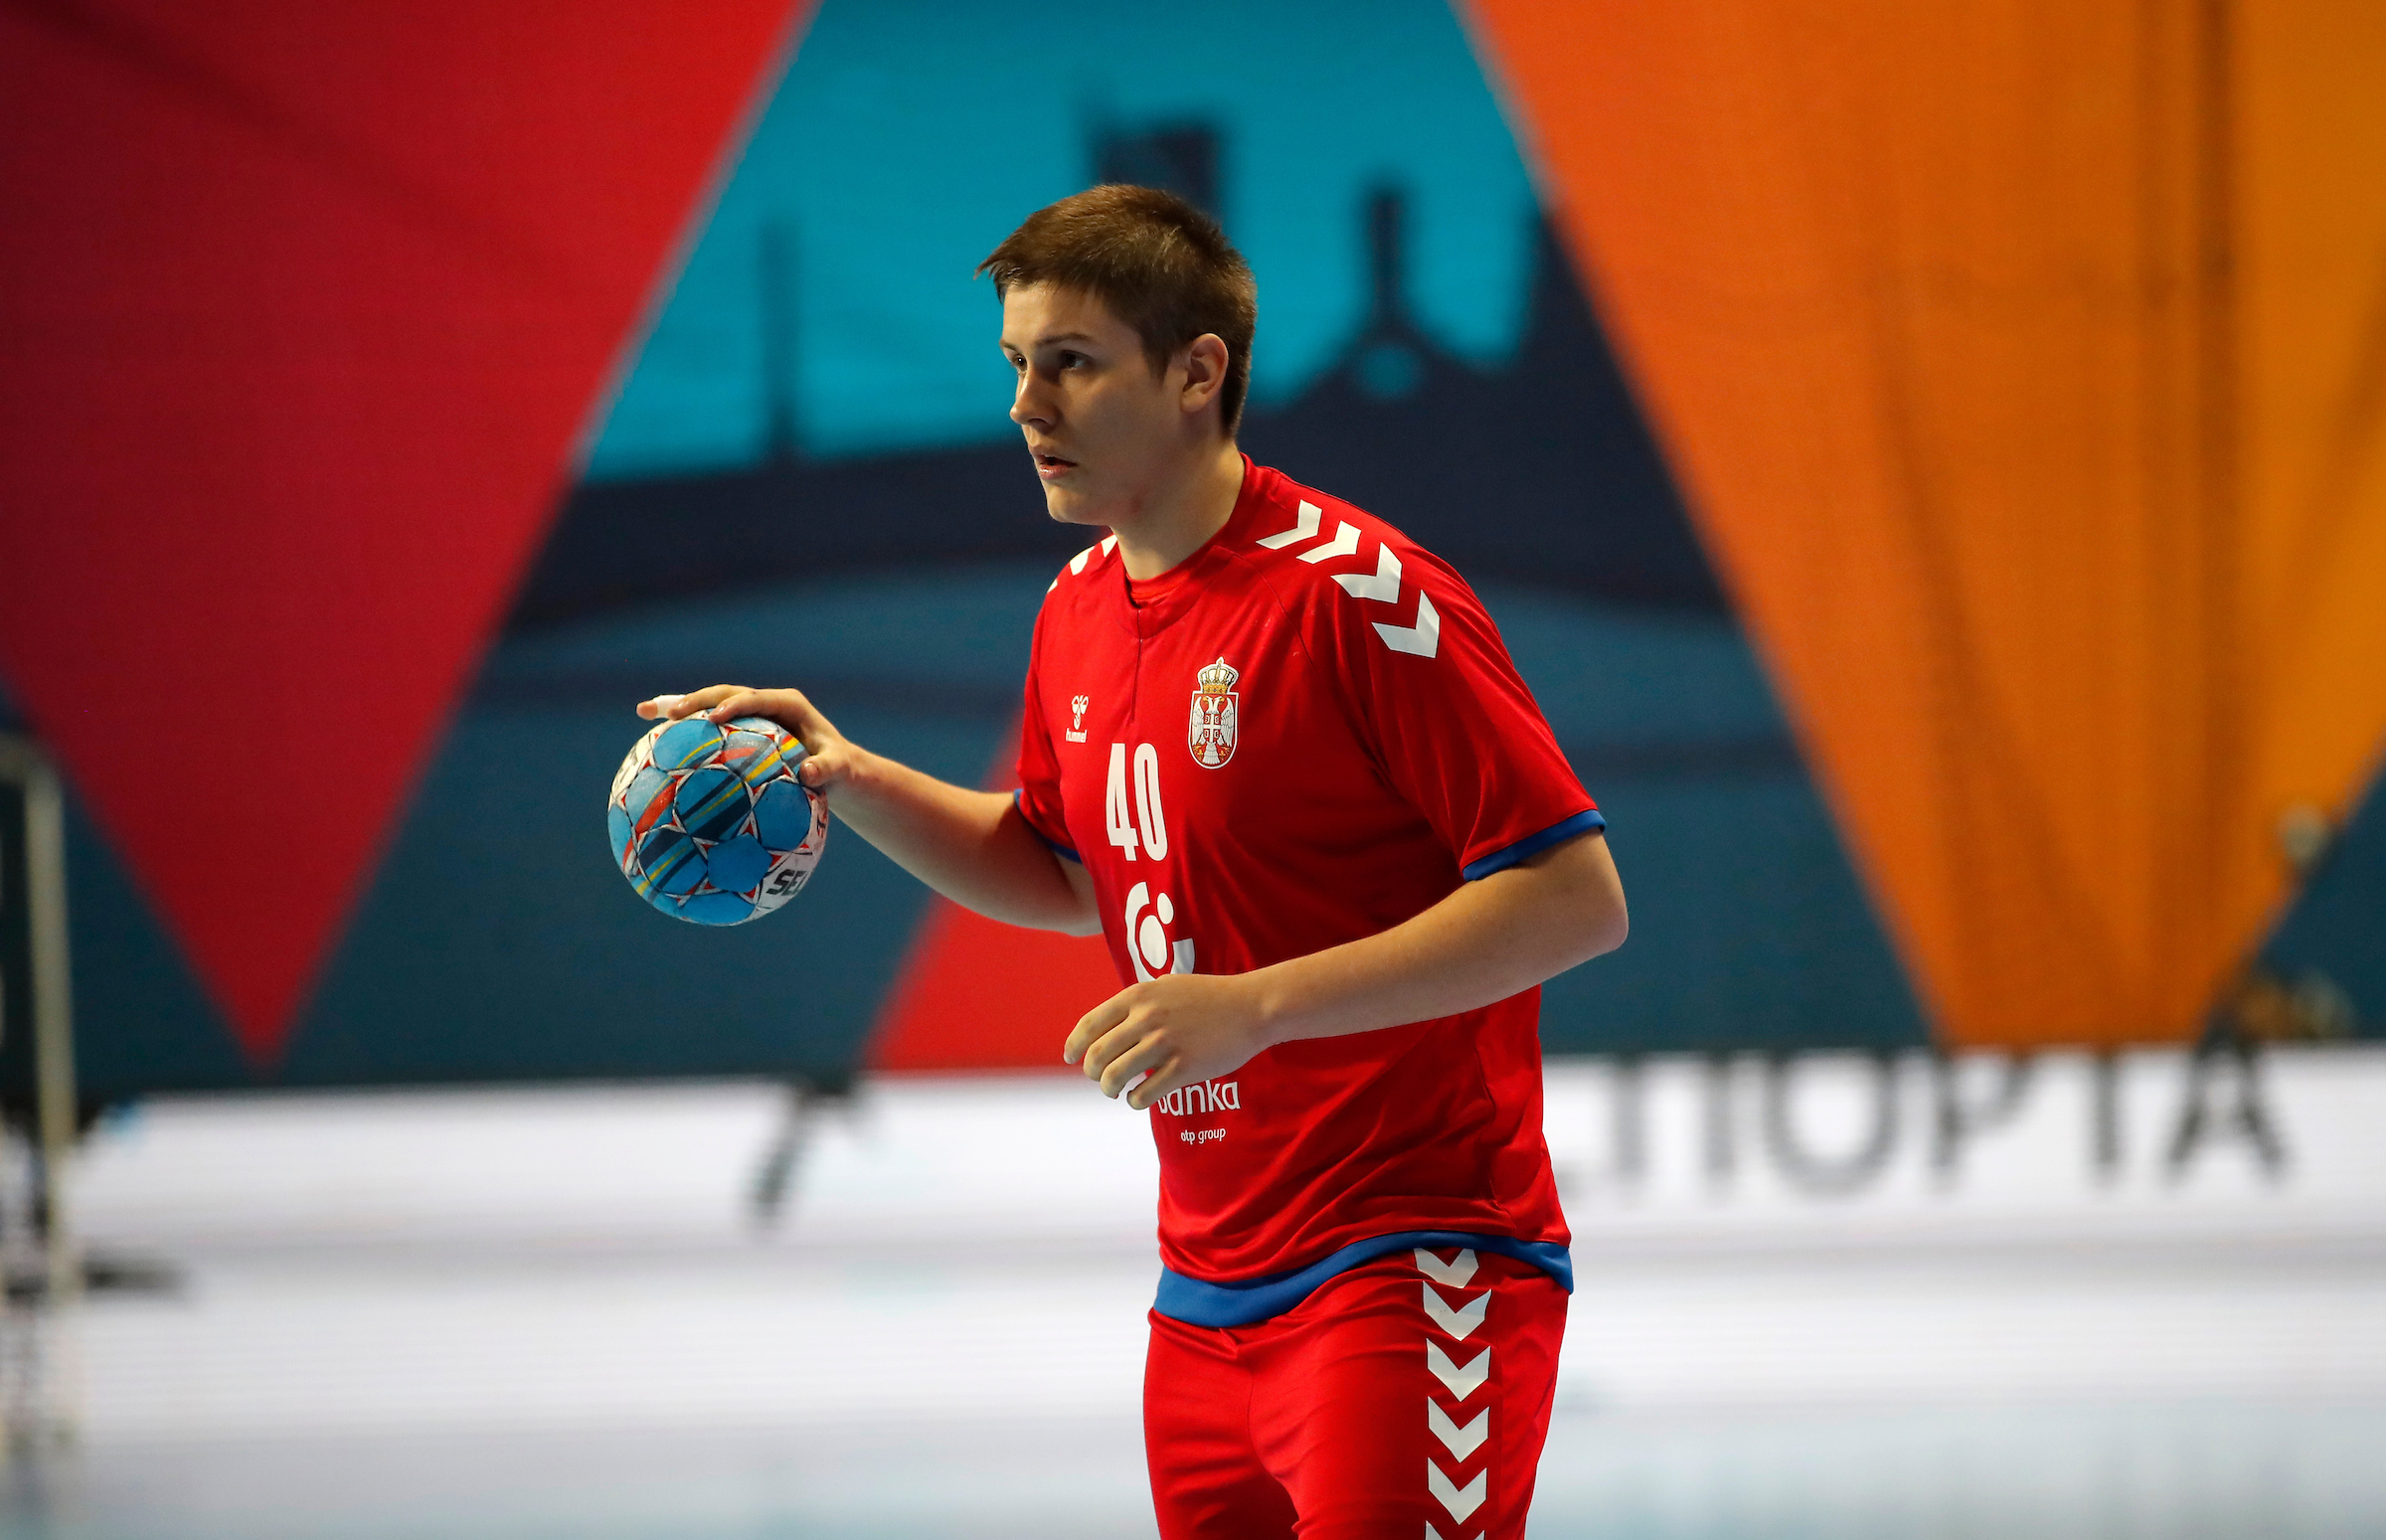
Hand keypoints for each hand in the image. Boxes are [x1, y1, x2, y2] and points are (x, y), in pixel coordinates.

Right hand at [637, 684, 859, 791]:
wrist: (834, 769)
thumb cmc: (838, 769)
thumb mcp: (839, 769)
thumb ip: (827, 768)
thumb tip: (810, 774)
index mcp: (787, 704)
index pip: (756, 698)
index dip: (735, 704)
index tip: (716, 717)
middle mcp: (764, 704)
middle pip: (724, 694)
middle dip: (697, 700)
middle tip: (671, 713)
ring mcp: (748, 715)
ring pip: (709, 706)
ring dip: (678, 707)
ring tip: (644, 711)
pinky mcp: (737, 730)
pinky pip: (706, 728)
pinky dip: (681, 731)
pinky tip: (650, 741)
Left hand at [1064, 973, 1275, 1110]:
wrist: (1251, 1007)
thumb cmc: (1208, 997)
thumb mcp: (1167, 986)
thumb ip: (1138, 1002)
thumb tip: (1110, 1024)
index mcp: (1138, 996)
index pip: (1090, 1024)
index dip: (1074, 1045)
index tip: (1070, 1058)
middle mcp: (1147, 1018)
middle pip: (1097, 1055)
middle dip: (1092, 1072)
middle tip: (1100, 1079)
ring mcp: (1165, 1043)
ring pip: (1115, 1077)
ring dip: (1110, 1089)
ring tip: (1116, 1091)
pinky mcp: (1184, 1068)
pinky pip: (1144, 1094)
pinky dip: (1134, 1101)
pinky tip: (1139, 1098)